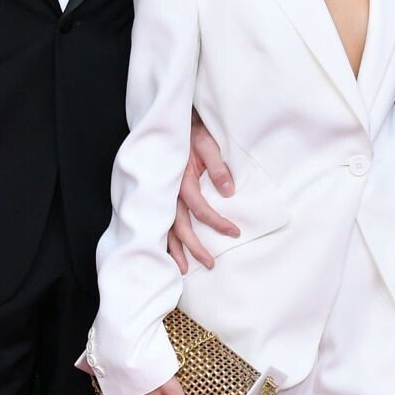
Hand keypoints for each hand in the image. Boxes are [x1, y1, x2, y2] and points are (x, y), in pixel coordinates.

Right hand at [167, 112, 236, 273]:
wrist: (173, 125)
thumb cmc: (193, 134)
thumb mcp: (209, 145)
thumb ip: (218, 168)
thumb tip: (229, 192)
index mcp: (181, 180)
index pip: (200, 209)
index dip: (217, 223)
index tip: (235, 232)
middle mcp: (168, 192)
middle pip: (179, 226)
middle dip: (194, 248)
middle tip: (210, 264)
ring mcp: (161, 196)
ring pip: (165, 228)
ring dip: (174, 250)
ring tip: (184, 270)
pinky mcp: (160, 197)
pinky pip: (160, 222)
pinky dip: (164, 240)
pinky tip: (170, 253)